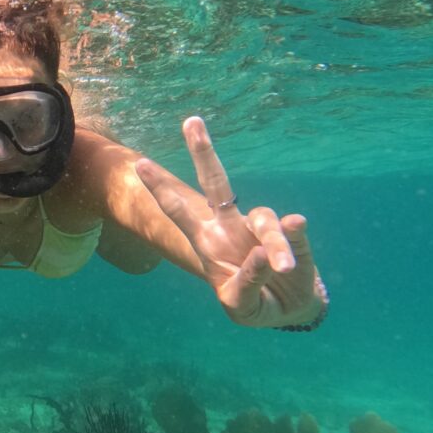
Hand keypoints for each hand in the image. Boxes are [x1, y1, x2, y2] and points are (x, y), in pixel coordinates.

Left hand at [135, 117, 326, 328]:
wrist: (291, 310)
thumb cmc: (255, 304)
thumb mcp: (241, 306)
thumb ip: (247, 283)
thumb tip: (264, 252)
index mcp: (207, 242)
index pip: (178, 210)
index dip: (161, 188)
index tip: (140, 164)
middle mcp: (230, 227)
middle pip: (216, 183)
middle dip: (203, 152)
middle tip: (191, 122)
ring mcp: (260, 228)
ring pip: (265, 221)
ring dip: (275, 247)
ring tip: (283, 269)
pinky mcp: (291, 233)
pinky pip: (291, 231)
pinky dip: (293, 244)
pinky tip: (292, 260)